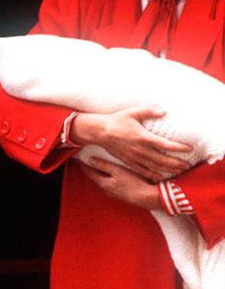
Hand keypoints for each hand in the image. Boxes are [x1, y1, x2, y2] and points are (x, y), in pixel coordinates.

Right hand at [70, 107, 191, 181]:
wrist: (99, 131)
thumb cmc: (116, 120)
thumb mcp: (133, 112)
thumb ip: (149, 111)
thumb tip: (164, 111)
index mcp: (144, 137)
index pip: (166, 144)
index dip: (179, 147)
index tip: (189, 148)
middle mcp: (141, 150)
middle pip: (163, 159)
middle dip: (177, 163)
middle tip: (188, 165)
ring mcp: (134, 157)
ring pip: (155, 166)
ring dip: (168, 170)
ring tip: (179, 171)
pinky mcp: (128, 161)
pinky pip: (142, 170)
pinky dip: (152, 175)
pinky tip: (160, 177)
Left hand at [77, 157, 161, 210]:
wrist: (148, 198)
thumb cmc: (134, 183)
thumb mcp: (118, 171)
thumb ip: (104, 166)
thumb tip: (91, 160)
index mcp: (103, 183)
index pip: (89, 172)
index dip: (82, 165)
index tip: (75, 159)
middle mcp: (106, 190)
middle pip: (96, 177)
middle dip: (91, 169)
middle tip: (85, 161)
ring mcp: (114, 194)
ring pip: (104, 181)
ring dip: (101, 174)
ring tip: (98, 166)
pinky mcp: (122, 195)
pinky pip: (112, 184)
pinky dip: (110, 178)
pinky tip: (114, 175)